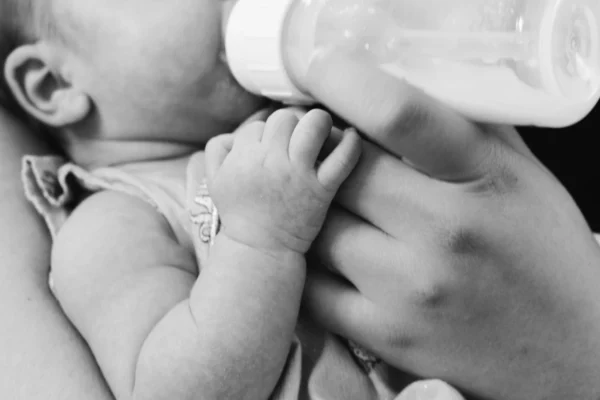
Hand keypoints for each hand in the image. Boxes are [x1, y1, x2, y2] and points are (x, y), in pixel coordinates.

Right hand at [205, 109, 360, 253]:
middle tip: (293, 142)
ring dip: (319, 123)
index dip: (263, 135)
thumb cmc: (239, 213)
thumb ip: (217, 149)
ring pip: (314, 124)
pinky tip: (352, 136)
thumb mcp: (215, 180)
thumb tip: (237, 132)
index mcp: (243, 157)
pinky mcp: (322, 189)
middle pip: (284, 119)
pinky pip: (343, 158)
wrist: (260, 248)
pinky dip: (351, 144)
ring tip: (320, 132)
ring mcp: (299, 174)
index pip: (258, 126)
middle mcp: (271, 161)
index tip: (268, 151)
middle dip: (289, 126)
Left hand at [302, 50, 599, 399]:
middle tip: (320, 152)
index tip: (321, 74)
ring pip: (316, 230)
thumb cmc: (543, 256)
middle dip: (320, 156)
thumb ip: (464, 128)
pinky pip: (312, 288)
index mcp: (481, 178)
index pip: (397, 114)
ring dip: (313, 212)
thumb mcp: (522, 176)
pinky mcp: (385, 335)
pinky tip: (328, 254)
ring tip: (331, 208)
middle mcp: (443, 232)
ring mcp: (408, 289)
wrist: (570, 353)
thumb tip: (401, 85)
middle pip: (338, 173)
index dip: (343, 84)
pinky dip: (309, 265)